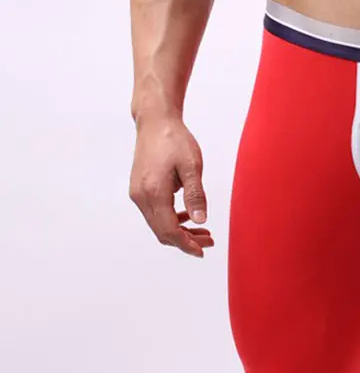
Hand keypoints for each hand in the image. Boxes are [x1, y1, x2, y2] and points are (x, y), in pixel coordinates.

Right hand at [129, 114, 214, 257]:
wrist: (155, 121)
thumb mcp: (192, 167)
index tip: (202, 251)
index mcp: (154, 192)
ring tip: (202, 232)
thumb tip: (200, 220)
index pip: (169, 230)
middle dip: (185, 241)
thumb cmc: (174, 139)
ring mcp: (137, 193)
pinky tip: (188, 218)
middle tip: (209, 241)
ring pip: (158, 225)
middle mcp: (141, 196)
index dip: (186, 244)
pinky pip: (154, 215)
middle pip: (162, 232)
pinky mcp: (139, 190)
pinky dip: (171, 221)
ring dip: (179, 233)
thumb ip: (196, 195)